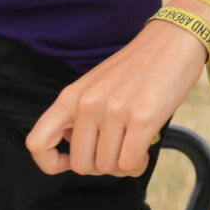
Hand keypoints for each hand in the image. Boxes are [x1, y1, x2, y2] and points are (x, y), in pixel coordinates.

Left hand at [26, 19, 205, 176]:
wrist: (172, 41)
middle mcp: (88, 104)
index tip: (69, 161)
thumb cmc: (136, 69)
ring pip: (108, 167)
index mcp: (71, 96)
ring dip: (122, 166)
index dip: (50, 163)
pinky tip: (144, 151)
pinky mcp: (142, 118)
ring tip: (134, 148)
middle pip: (80, 165)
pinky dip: (137, 165)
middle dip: (100, 168)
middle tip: (115, 153)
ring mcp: (114, 111)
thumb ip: (78, 116)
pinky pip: (130, 163)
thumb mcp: (94, 87)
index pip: (37, 143)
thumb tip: (70, 155)